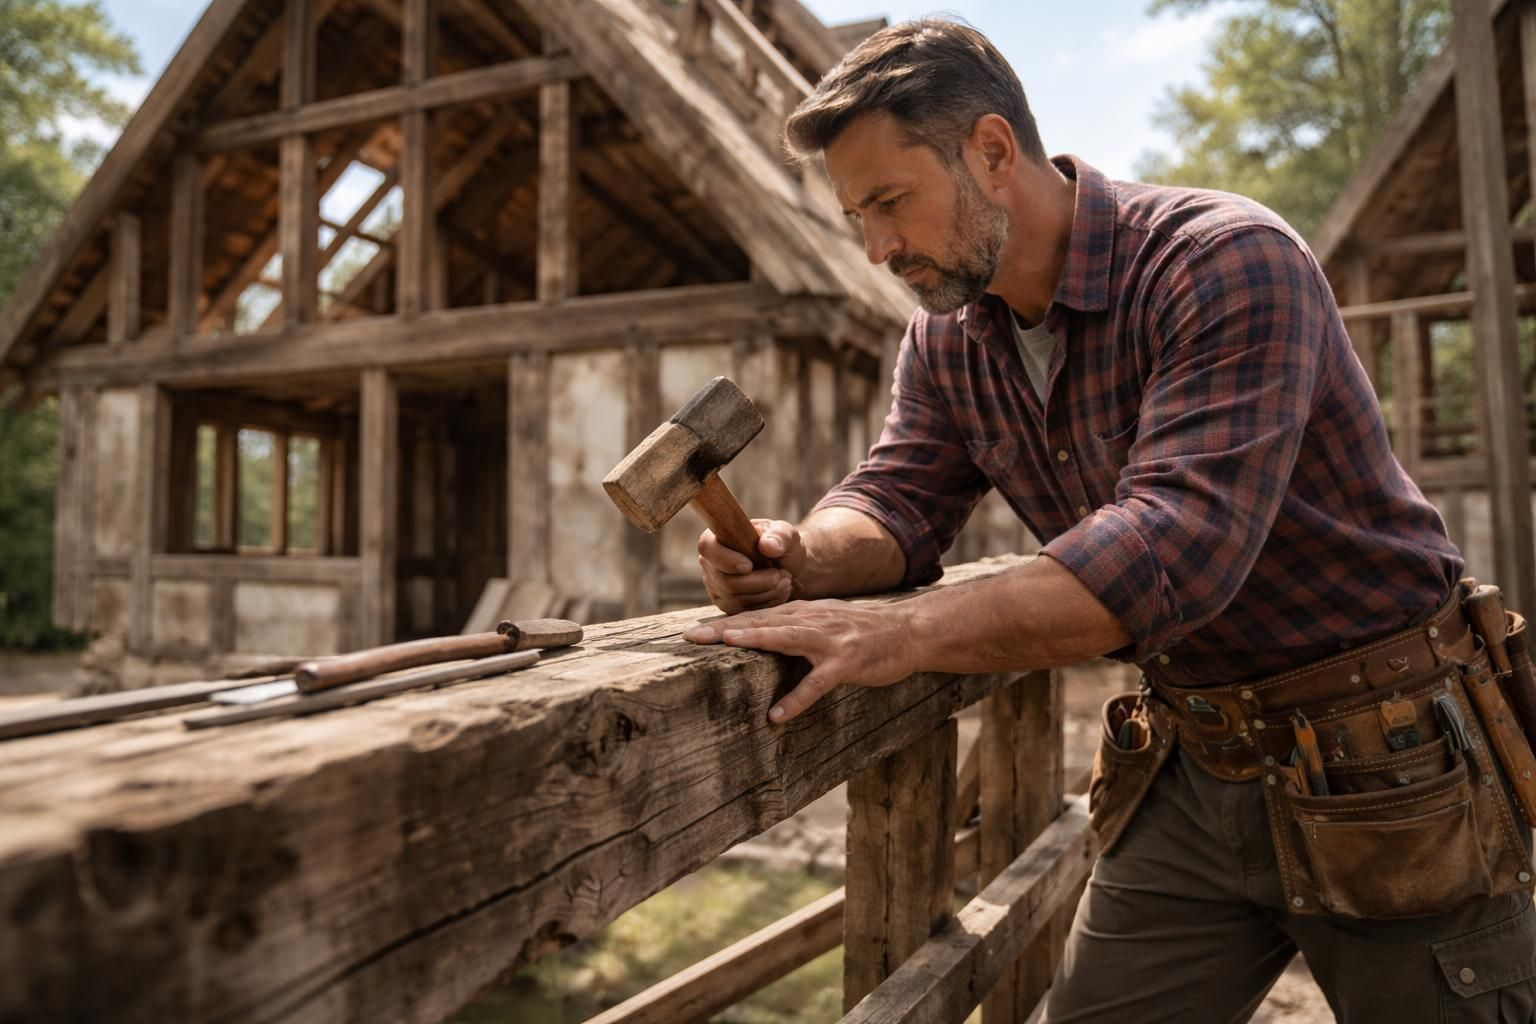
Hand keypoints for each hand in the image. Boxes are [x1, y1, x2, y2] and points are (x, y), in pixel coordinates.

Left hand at [682, 599, 917, 723]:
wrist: (910, 630)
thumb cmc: (865, 631)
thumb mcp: (826, 621)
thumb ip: (795, 626)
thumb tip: (762, 634)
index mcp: (803, 614)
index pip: (756, 616)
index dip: (723, 623)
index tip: (690, 633)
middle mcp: (812, 621)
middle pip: (761, 622)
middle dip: (725, 629)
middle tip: (691, 636)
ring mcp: (829, 640)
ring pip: (786, 638)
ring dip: (755, 640)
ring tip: (726, 646)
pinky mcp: (847, 662)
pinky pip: (817, 682)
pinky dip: (797, 698)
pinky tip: (777, 715)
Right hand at [698, 519, 805, 613]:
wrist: (790, 567)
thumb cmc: (782, 545)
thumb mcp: (786, 533)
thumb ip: (779, 535)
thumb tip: (767, 546)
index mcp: (718, 538)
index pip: (707, 547)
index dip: (726, 559)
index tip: (749, 566)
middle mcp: (711, 563)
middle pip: (725, 581)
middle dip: (758, 582)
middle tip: (781, 575)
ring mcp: (716, 587)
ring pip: (735, 599)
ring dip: (766, 593)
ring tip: (785, 581)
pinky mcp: (727, 605)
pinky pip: (743, 611)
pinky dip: (766, 604)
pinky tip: (779, 592)